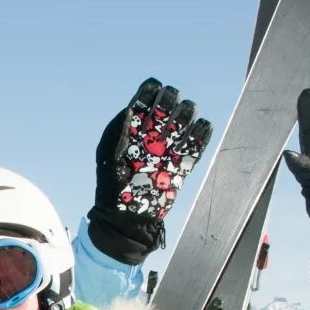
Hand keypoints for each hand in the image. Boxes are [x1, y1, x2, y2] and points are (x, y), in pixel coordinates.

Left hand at [87, 78, 212, 264]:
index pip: (145, 100)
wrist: (128, 219)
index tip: (154, 91)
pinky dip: (202, 133)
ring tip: (181, 121)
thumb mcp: (107, 156)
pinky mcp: (183, 165)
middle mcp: (151, 136)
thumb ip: (115, 130)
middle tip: (166, 110)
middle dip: (170, 100)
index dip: (151, 91)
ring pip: (184, 120)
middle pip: (167, 105)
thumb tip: (130, 108)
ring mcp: (168, 149)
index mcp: (132, 130)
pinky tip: (200, 128)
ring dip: (187, 113)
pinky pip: (197, 144)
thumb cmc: (111, 188)